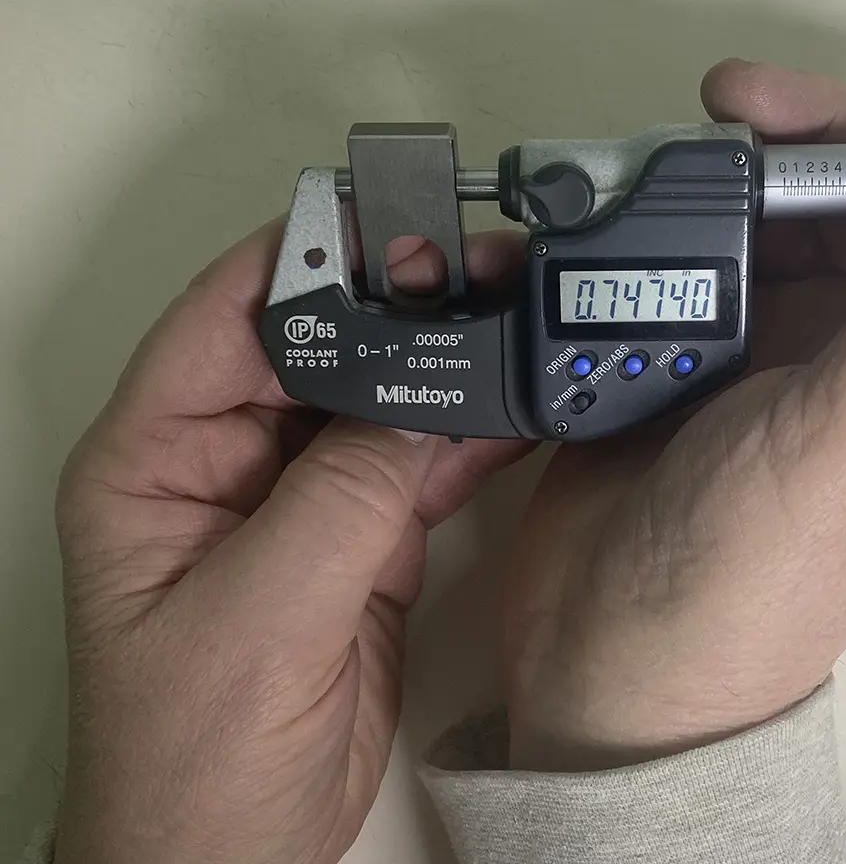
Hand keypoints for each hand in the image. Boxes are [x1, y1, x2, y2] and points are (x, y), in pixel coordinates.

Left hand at [53, 224, 528, 863]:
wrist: (230, 860)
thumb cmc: (187, 762)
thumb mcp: (258, 616)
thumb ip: (342, 499)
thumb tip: (421, 405)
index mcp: (154, 459)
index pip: (227, 316)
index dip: (305, 256)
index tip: (387, 220)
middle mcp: (225, 463)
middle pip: (315, 345)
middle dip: (396, 303)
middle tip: (475, 265)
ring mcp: (297, 500)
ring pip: (379, 400)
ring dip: (445, 365)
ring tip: (514, 318)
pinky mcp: (359, 541)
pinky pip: (419, 465)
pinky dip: (471, 435)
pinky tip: (516, 405)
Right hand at [503, 61, 845, 769]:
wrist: (606, 659)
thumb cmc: (751, 574)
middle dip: (831, 141)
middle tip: (746, 102)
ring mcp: (776, 355)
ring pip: (787, 225)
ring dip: (745, 170)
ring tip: (685, 137)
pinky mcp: (693, 355)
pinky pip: (702, 258)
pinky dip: (677, 218)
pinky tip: (641, 201)